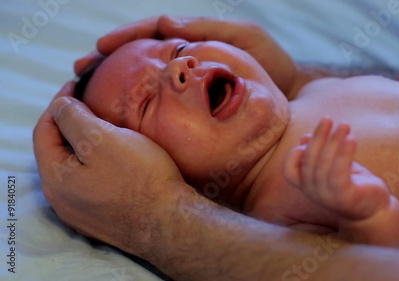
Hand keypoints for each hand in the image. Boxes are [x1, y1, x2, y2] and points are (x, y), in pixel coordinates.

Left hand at [33, 82, 187, 256]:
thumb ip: (73, 117)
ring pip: (74, 167)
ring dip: (84, 145)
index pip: (44, 130)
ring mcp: (80, 212)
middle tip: (91, 105)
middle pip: (57, 150)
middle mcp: (61, 199)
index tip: (76, 85)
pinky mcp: (100, 218)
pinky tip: (115, 158)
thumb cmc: (140, 178)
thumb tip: (60, 105)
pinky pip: (89, 183)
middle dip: (71, 124)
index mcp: (55, 177)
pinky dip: (96, 163)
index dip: (59, 103)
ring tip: (104, 128)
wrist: (170, 222)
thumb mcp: (104, 139)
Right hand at [74, 16, 298, 95]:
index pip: (149, 33)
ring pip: (145, 80)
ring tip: (89, 89)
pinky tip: (121, 114)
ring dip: (116, 83)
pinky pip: (161, 103)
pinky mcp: (193, 106)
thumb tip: (165, 23)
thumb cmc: (270, 63)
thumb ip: (206, 29)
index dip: (123, 38)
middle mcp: (185, 61)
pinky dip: (139, 106)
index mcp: (192, 40)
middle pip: (138, 56)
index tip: (100, 46)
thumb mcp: (243, 36)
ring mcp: (188, 84)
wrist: (287, 96)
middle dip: (108, 60)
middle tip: (80, 69)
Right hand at [283, 118, 389, 220]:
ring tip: (345, 125)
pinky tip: (351, 139)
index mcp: (306, 186)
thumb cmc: (351, 185)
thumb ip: (319, 155)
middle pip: (308, 160)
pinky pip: (339, 173)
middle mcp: (313, 193)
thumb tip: (305, 137)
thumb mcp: (332, 167)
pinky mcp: (345, 198)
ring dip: (334, 141)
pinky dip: (344, 153)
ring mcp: (328, 197)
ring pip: (324, 164)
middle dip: (318, 136)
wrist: (374, 210)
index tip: (310, 137)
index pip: (288, 170)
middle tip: (328, 118)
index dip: (295, 153)